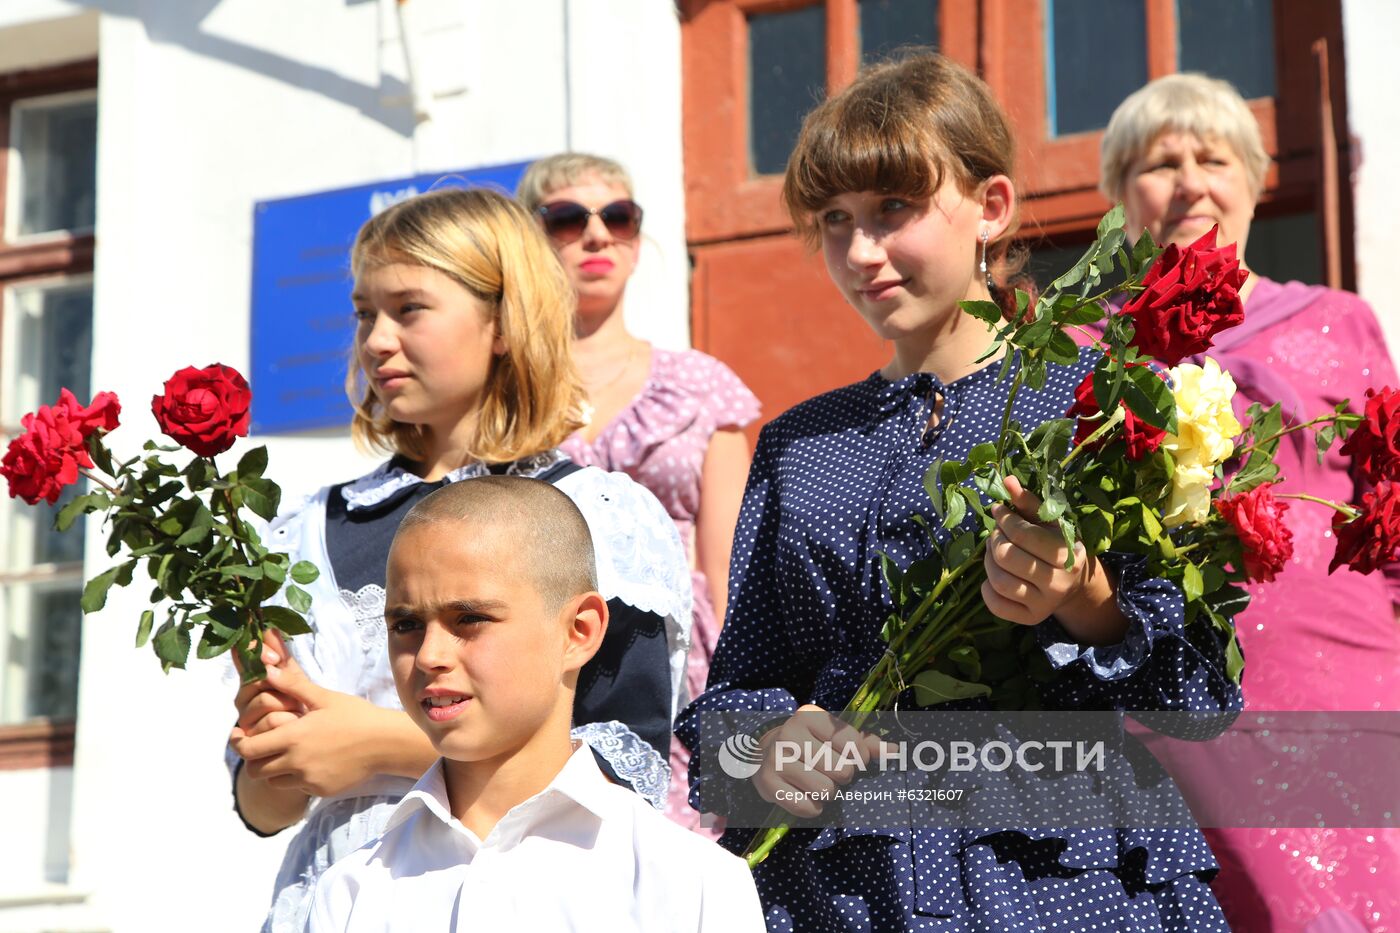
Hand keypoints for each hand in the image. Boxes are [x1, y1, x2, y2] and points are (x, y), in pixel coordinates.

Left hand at [229, 651, 394, 797]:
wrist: (385, 743)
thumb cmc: (356, 715)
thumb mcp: (324, 697)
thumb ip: (293, 685)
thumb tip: (268, 669)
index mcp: (293, 737)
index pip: (247, 748)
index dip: (237, 742)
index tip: (238, 735)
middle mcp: (296, 762)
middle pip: (255, 770)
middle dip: (253, 759)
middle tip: (260, 746)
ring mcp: (308, 780)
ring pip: (273, 781)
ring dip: (273, 769)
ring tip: (286, 754)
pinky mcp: (319, 791)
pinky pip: (297, 788)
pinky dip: (296, 778)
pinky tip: (311, 762)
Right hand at [232, 630, 301, 736]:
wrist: (306, 742)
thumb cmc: (299, 705)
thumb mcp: (294, 679)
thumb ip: (281, 657)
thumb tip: (270, 629)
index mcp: (250, 681)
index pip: (244, 658)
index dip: (257, 653)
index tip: (275, 658)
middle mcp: (242, 699)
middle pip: (257, 680)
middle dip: (284, 685)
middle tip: (298, 695)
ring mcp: (244, 721)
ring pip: (266, 701)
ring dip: (290, 705)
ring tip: (298, 713)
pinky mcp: (250, 743)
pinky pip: (272, 722)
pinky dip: (290, 722)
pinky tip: (296, 727)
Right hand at [751, 705, 885, 817]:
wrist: (766, 754)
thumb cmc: (811, 745)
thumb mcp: (836, 737)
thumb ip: (867, 743)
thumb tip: (895, 751)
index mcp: (810, 716)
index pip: (852, 743)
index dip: (859, 758)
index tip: (851, 759)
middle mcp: (789, 733)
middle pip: (841, 770)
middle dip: (841, 777)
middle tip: (828, 772)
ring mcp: (775, 758)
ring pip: (825, 790)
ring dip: (826, 794)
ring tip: (816, 783)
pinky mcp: (766, 782)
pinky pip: (806, 807)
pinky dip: (811, 808)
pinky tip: (804, 796)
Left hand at [982, 475, 1091, 625]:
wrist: (1073, 585)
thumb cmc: (1058, 545)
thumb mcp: (1050, 523)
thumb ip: (1029, 502)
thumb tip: (1007, 480)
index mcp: (1068, 555)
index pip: (1023, 534)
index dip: (1004, 518)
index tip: (998, 510)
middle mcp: (1058, 583)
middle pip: (1007, 557)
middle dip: (994, 539)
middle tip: (996, 533)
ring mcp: (1043, 604)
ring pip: (998, 581)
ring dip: (988, 561)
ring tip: (994, 552)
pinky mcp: (1029, 618)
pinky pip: (996, 605)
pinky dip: (987, 588)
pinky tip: (994, 576)